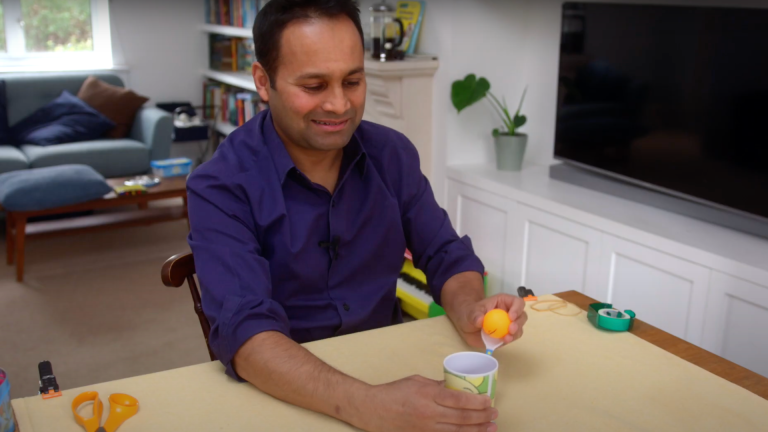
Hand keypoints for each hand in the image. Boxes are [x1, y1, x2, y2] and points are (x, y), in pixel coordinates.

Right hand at [361, 375, 497, 431]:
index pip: (458, 400)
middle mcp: (429, 414)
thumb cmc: (395, 392)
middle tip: (495, 413)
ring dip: (477, 430)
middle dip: (482, 417)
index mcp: (428, 395)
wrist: (374, 410)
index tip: (489, 400)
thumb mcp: (418, 381)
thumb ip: (438, 385)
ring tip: (491, 426)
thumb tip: (458, 386)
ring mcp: (427, 428)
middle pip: (462, 418)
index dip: (477, 402)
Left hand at [451, 294, 527, 349]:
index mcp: (504, 302)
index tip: (511, 317)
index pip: (517, 302)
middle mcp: (509, 312)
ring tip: (506, 338)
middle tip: (510, 330)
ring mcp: (508, 325)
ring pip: (519, 329)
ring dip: (515, 334)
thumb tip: (480, 320)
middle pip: (522, 316)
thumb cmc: (470, 313)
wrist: (466, 326)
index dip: (517, 309)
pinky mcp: (505, 336)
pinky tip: (503, 341)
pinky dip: (509, 340)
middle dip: (518, 323)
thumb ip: (474, 315)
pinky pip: (511, 338)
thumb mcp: (470, 312)